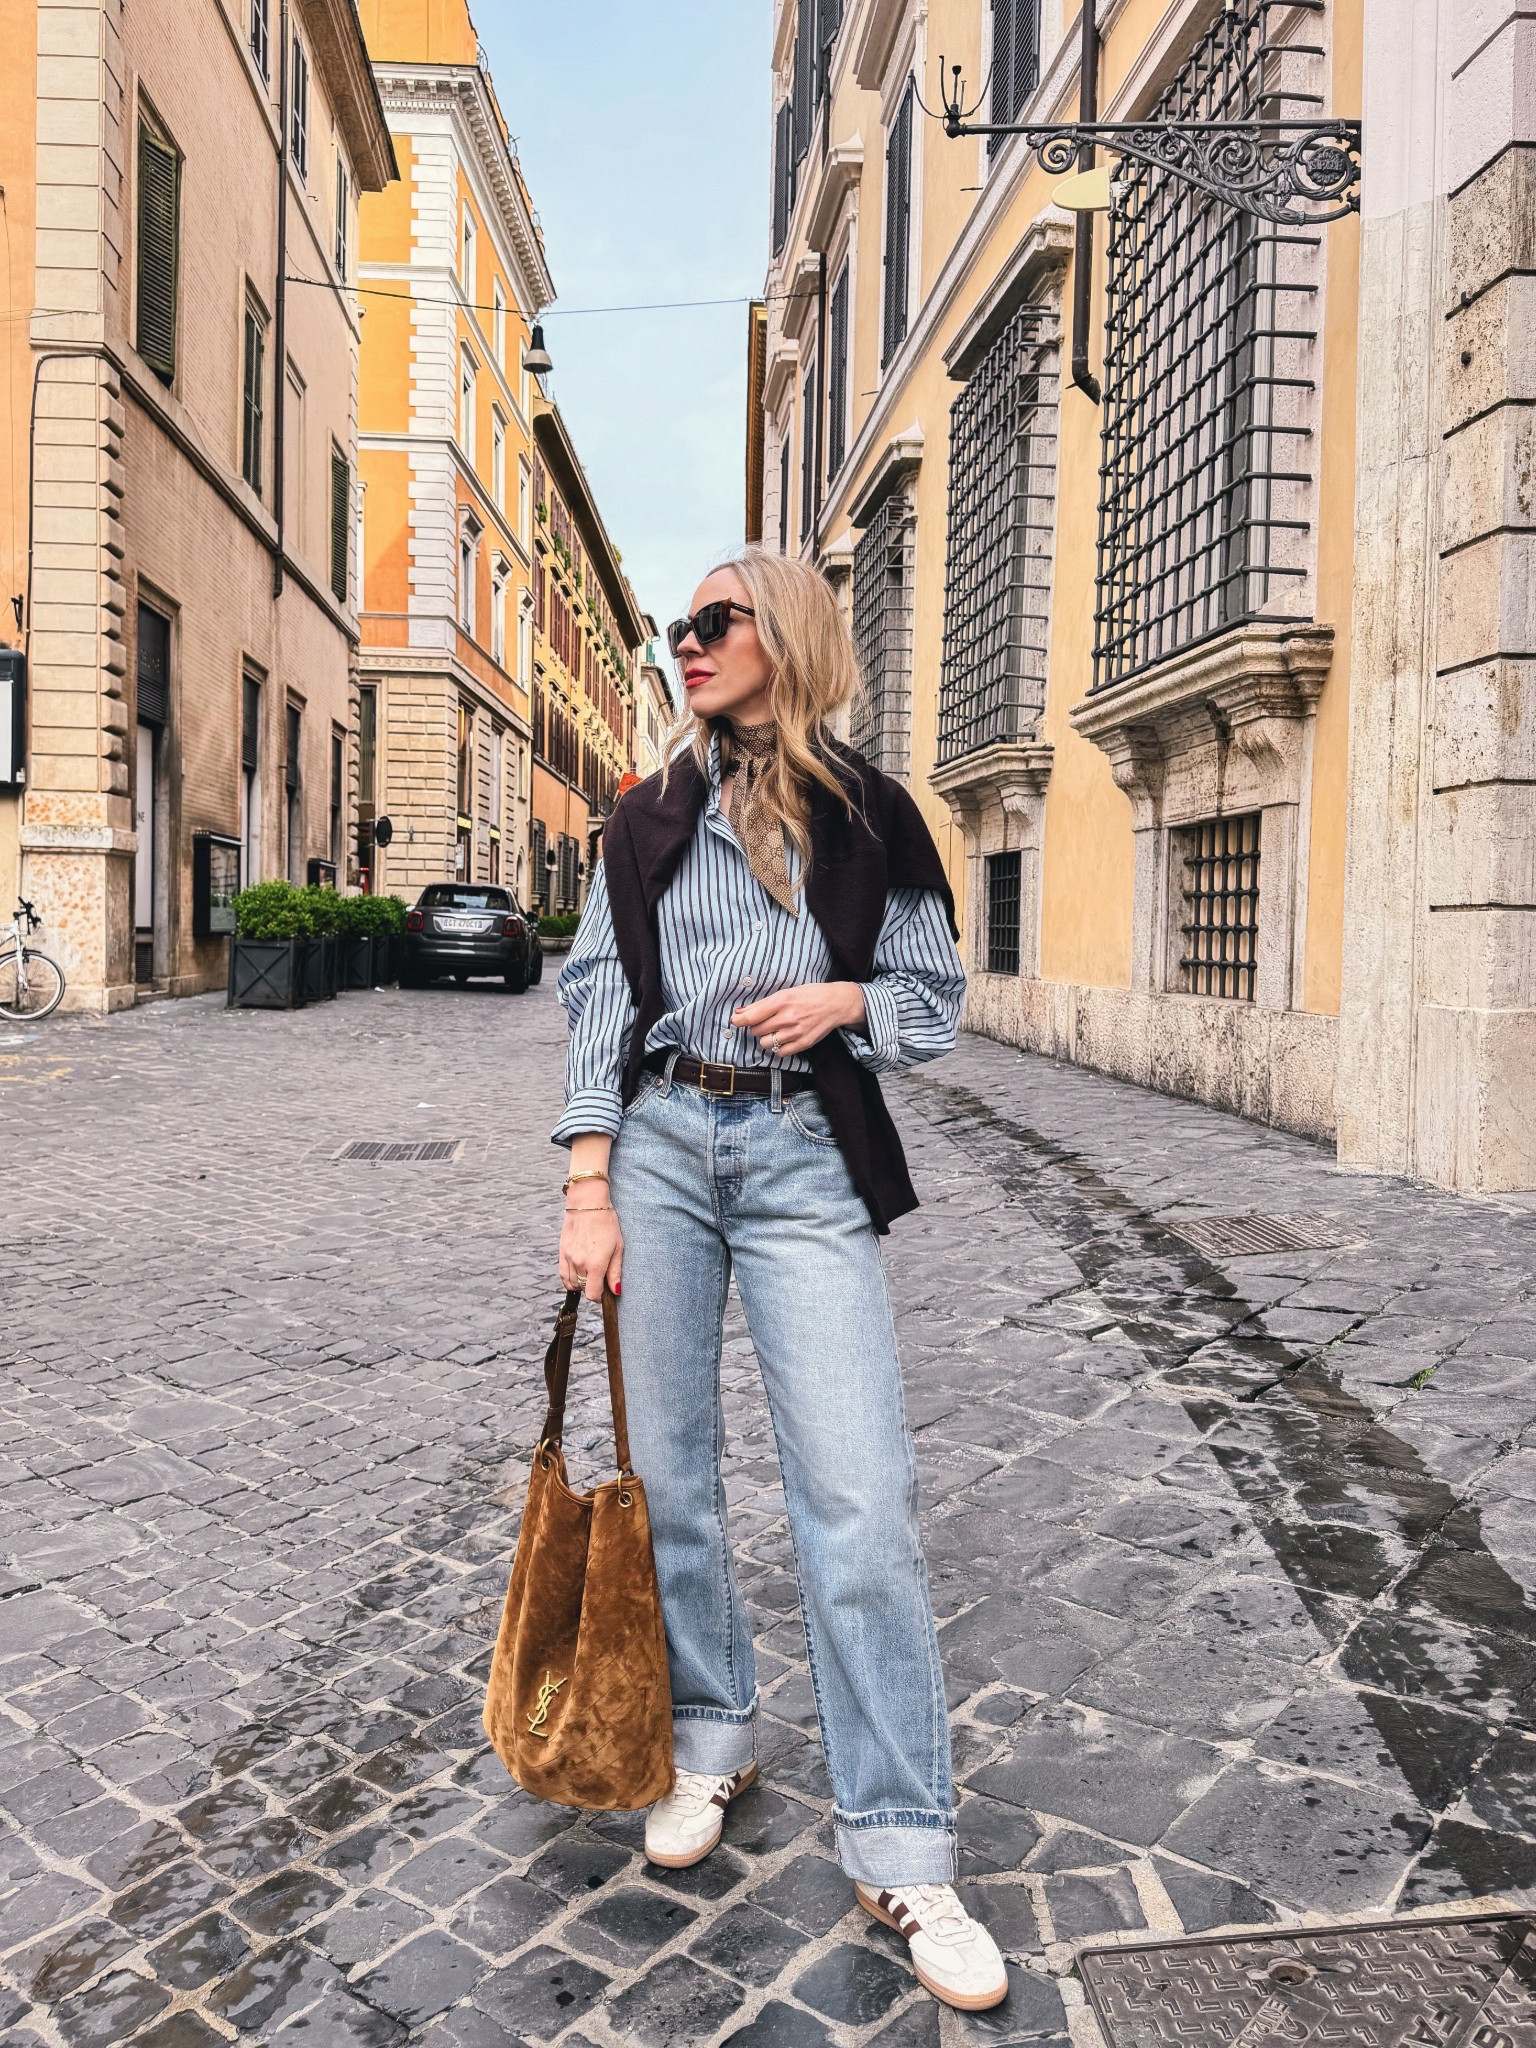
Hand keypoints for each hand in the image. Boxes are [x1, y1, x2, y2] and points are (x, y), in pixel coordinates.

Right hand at [560, 1199, 623, 1302]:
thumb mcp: (618, 1247)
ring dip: (581, 1283)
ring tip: (591, 1272)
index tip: (605, 1291)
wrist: (587, 1203)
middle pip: (583, 1289)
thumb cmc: (606, 1222)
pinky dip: (570, 1279)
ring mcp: (568, 1258)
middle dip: (593, 1287)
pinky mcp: (561, 1252)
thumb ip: (615, 1272)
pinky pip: (563, 1275)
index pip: (593, 1294)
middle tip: (601, 1276)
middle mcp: (579, 1263)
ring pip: (572, 1284)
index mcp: (595, 1264)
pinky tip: (579, 1273)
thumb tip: (616, 1291)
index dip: (600, 1296)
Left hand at [731, 981, 865, 1058]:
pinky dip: (777, 1048)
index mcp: (782, 1001)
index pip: (752, 1016)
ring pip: (765, 1044)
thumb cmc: (809, 995)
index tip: (736, 1020)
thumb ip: (762, 1004)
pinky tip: (783, 1039)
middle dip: (756, 1027)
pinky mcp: (804, 1043)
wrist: (836, 1003)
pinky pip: (780, 1053)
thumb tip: (740, 1012)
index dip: (740, 1020)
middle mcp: (788, 1017)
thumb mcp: (786, 993)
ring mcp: (796, 1032)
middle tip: (764, 1022)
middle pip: (756, 1031)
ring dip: (766, 1038)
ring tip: (775, 1031)